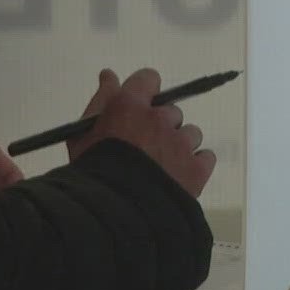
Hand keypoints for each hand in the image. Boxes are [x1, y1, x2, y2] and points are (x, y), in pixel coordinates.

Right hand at [68, 68, 215, 197]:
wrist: (115, 215)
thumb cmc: (92, 173)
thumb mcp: (83, 135)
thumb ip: (99, 100)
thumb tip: (108, 74)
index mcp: (130, 106)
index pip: (148, 79)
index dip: (145, 92)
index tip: (140, 107)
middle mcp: (159, 118)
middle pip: (171, 111)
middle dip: (160, 126)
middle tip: (145, 149)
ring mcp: (181, 143)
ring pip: (190, 133)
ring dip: (179, 146)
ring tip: (162, 168)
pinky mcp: (197, 168)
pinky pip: (206, 157)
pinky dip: (195, 165)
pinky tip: (178, 178)